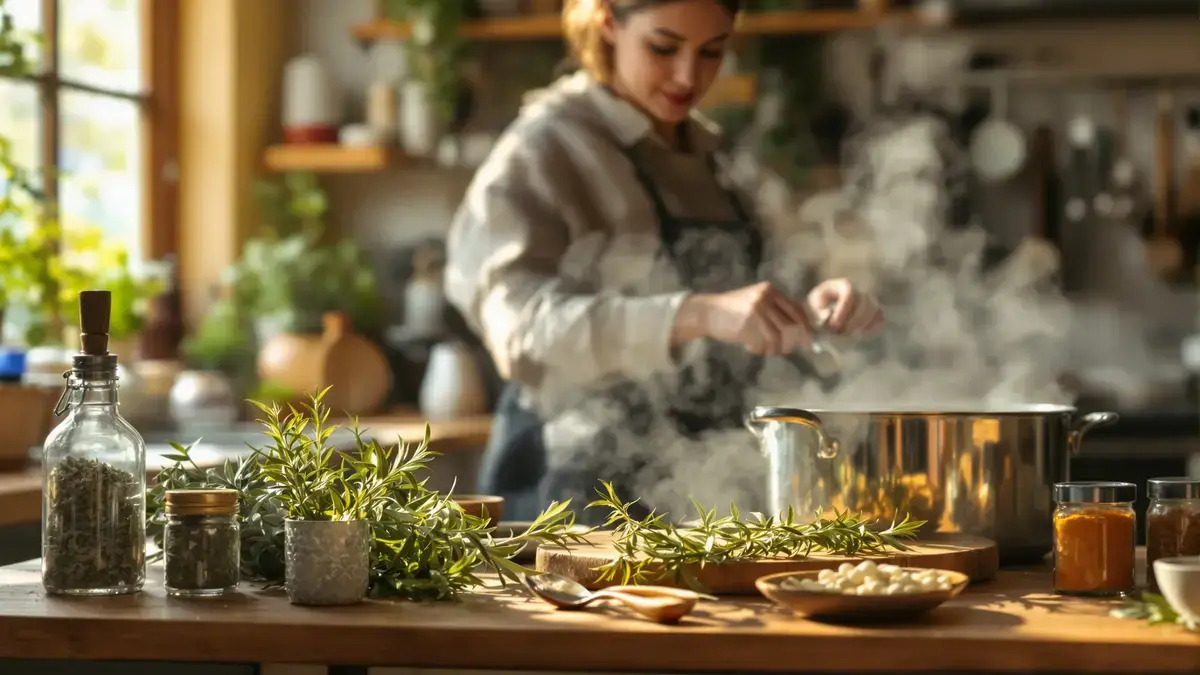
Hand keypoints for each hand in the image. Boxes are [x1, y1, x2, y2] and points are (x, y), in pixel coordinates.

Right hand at [675, 282, 814, 355]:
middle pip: (790, 323)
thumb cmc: (732, 310)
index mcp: (770, 290)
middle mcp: (765, 297)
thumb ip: (774, 311)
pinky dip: (761, 349)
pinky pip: (762, 342)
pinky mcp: (746, 324)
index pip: (796, 309)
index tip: (808, 340)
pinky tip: (753, 348)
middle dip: (795, 340)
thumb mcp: (755, 302)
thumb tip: (797, 330)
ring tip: (769, 351)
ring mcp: (756, 310)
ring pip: (778, 336)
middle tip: (792, 350)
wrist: (707, 312)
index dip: (805, 326)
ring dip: (776, 348)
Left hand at [806, 278, 883, 335]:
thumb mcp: (812, 309)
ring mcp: (867, 301)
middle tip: (841, 333)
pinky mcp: (873, 312)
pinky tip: (859, 333)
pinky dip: (871, 326)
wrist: (821, 316)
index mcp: (841, 285)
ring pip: (874, 309)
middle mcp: (858, 290)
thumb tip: (829, 316)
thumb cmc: (816, 310)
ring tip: (848, 335)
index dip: (844, 309)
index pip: (849, 292)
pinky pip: (879, 318)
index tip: (834, 325)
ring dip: (862, 324)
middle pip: (865, 301)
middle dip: (854, 320)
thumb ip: (820, 313)